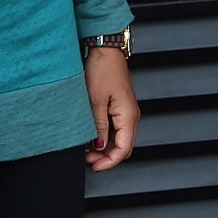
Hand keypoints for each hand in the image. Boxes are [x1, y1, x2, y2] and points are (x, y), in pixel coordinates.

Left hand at [83, 46, 138, 171]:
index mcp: (128, 116)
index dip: (109, 162)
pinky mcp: (119, 106)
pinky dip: (104, 135)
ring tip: (86, 149)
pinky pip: (115, 127)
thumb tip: (100, 147)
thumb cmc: (102, 70)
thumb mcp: (95, 101)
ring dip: (104, 147)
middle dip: (106, 157)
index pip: (124, 149)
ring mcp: (126, 111)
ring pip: (119, 138)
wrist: (104, 50)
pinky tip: (91, 135)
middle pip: (123, 146)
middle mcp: (131, 116)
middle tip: (87, 160)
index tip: (95, 167)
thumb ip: (99, 126)